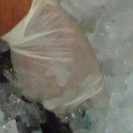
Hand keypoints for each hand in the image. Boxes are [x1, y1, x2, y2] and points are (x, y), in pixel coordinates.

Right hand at [0, 0, 107, 115]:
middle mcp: (76, 92)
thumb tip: (78, 76)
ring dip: (51, 97)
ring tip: (45, 80)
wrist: (35, 26)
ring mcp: (54, 95)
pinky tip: (32, 74)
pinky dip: (34, 88)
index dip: (92, 98)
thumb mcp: (83, 49)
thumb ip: (84, 68)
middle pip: (74, 106)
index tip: (85, 91)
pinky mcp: (34, 94)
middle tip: (60, 83)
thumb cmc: (63, 28)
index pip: (100, 102)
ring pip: (54, 105)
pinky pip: (36, 96)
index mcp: (93, 78)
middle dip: (69, 98)